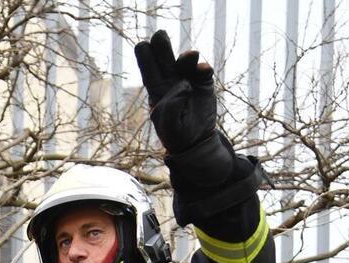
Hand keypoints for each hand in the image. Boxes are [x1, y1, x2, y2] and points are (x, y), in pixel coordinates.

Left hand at [134, 30, 216, 154]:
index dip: (145, 55)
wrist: (195, 141)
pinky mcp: (203, 82)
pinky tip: (203, 69)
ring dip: (186, 56)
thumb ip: (170, 106)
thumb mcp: (166, 125)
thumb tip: (184, 85)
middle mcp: (170, 79)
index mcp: (155, 88)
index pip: (146, 65)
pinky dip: (203, 67)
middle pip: (163, 55)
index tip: (145, 46)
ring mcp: (188, 78)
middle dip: (161, 44)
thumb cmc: (175, 134)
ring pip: (184, 59)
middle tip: (160, 35)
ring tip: (190, 56)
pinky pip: (203, 69)